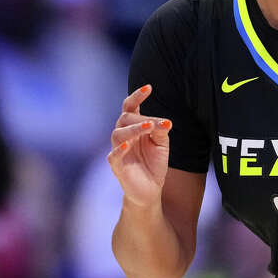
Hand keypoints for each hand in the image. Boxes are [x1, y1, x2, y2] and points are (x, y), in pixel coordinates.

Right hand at [107, 85, 172, 208]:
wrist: (150, 190)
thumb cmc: (154, 163)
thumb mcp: (162, 144)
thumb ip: (161, 131)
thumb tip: (164, 122)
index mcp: (133, 127)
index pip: (131, 107)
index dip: (138, 96)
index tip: (149, 87)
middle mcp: (123, 135)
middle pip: (125, 118)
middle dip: (141, 118)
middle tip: (155, 123)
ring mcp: (118, 150)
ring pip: (118, 133)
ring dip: (133, 129)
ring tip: (148, 126)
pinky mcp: (117, 166)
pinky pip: (113, 155)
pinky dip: (119, 149)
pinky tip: (127, 145)